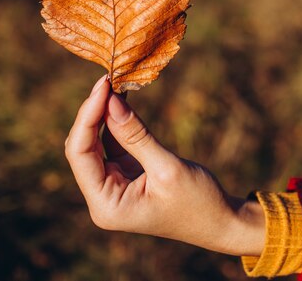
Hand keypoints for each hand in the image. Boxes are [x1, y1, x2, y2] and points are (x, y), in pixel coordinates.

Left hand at [64, 76, 264, 255]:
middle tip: (108, 80)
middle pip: (82, 147)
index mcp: (106, 205)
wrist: (221, 221)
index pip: (80, 154)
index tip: (103, 86)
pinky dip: (117, 122)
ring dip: (104, 114)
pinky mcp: (125, 174)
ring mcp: (112, 185)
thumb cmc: (198, 202)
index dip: (87, 117)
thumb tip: (110, 100)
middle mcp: (103, 197)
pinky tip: (122, 98)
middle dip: (93, 113)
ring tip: (115, 83)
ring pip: (95, 142)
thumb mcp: (167, 168)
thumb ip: (135, 135)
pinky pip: (113, 143)